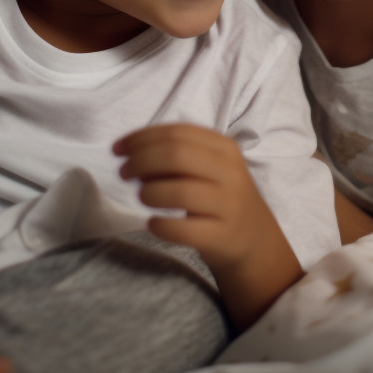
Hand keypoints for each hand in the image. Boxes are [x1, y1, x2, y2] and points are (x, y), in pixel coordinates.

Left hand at [114, 124, 302, 328]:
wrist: (254, 239)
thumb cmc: (219, 196)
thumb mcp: (209, 167)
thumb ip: (177, 155)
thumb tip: (131, 152)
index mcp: (225, 148)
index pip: (177, 133)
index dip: (141, 138)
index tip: (118, 149)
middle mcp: (230, 173)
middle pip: (176, 155)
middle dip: (140, 161)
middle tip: (124, 173)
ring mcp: (229, 205)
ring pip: (179, 191)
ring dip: (149, 193)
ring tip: (143, 197)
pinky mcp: (222, 236)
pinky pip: (182, 230)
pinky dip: (160, 226)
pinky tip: (154, 224)